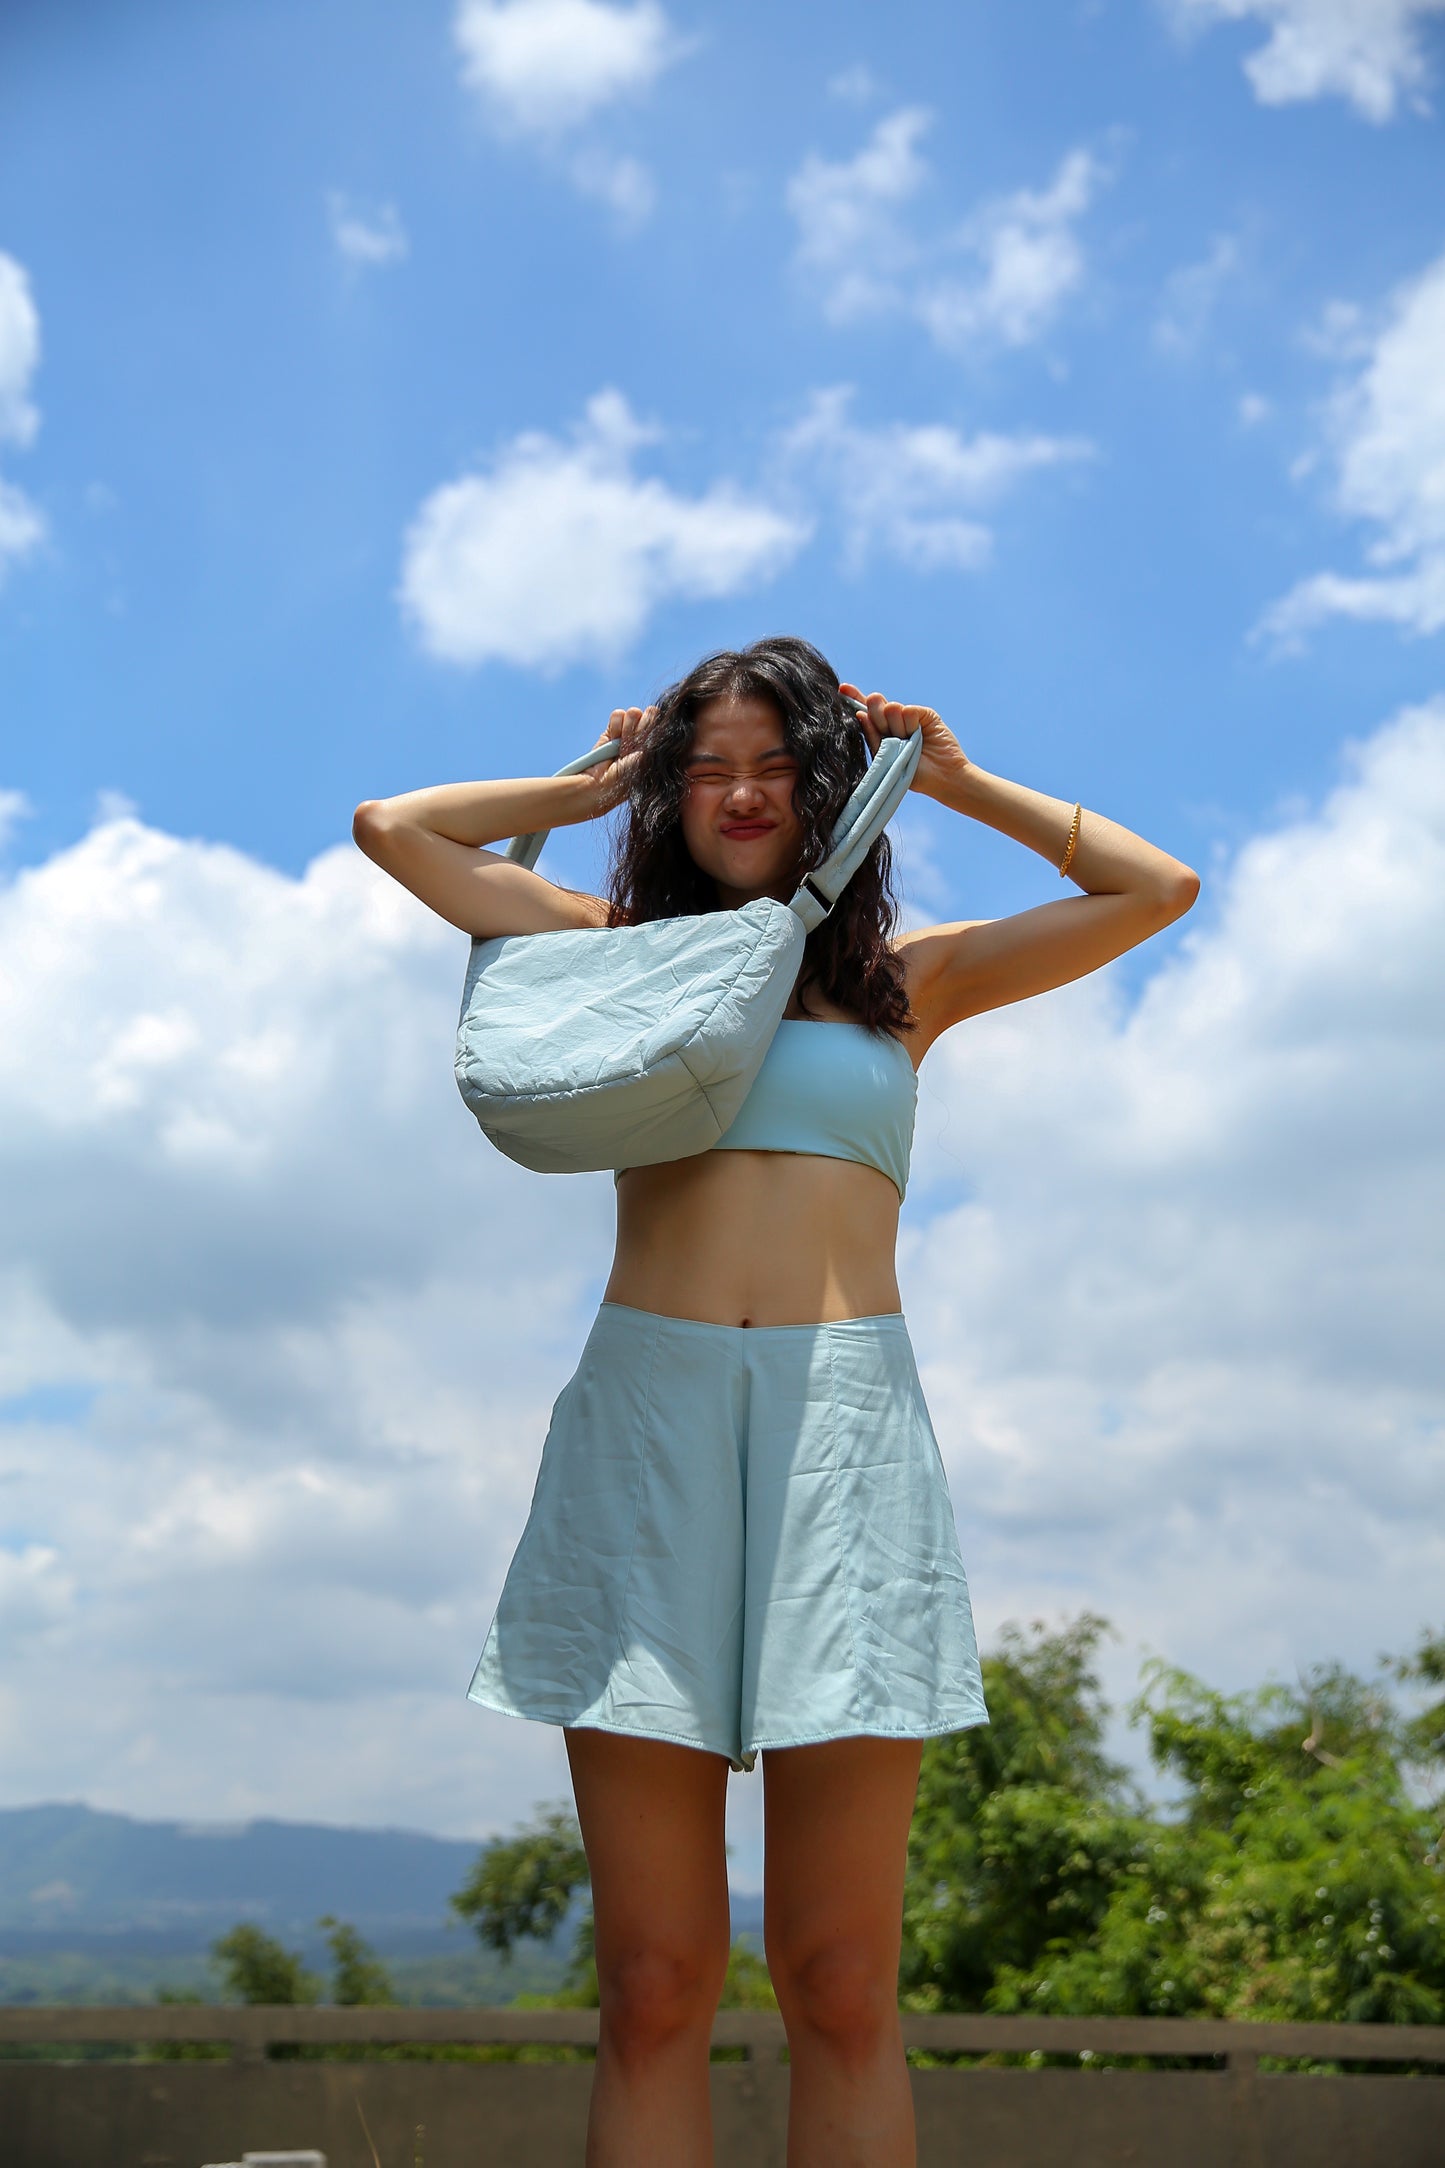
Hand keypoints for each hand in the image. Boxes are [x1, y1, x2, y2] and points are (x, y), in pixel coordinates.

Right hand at [589, 705, 651, 812]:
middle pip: (651, 713)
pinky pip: (618, 714)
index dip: (655, 730)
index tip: (648, 747)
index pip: (664, 721)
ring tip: (622, 749)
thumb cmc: (632, 776)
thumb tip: (657, 711)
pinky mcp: (612, 729)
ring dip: (627, 729)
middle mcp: (645, 737)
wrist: (604, 784)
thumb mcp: (651, 758)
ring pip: (634, 712)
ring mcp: (628, 732)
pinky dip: (615, 726)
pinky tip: (613, 742)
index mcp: (659, 745)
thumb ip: (658, 735)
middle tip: (633, 750)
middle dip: (641, 729)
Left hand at [838, 684, 968, 798]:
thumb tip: (860, 715)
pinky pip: (909, 710)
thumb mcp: (886, 760)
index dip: (854, 698)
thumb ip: (873, 737)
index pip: (865, 712)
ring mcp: (909, 717)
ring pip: (892, 708)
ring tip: (907, 742)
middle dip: (877, 717)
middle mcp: (894, 722)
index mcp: (881, 732)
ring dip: (897, 728)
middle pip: (874, 705)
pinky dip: (911, 722)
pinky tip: (918, 733)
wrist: (941, 778)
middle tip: (888, 733)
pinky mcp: (925, 714)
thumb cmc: (911, 774)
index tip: (842, 689)